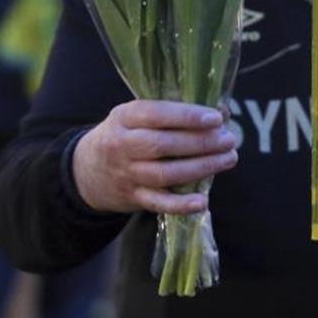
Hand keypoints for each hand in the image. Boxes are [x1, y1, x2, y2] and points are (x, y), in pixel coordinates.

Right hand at [72, 99, 237, 214]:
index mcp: (124, 117)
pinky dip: (181, 205)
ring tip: (228, 159)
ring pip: (164, 174)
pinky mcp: (133, 198)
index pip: (155, 114)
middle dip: (200, 142)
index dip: (186, 116)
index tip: (215, 118)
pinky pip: (158, 203)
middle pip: (162, 145)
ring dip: (200, 167)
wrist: (87, 170)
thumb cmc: (126, 134)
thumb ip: (173, 113)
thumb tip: (222, 112)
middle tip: (229, 140)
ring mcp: (127, 174)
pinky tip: (203, 202)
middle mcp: (122, 145)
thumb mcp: (138, 116)